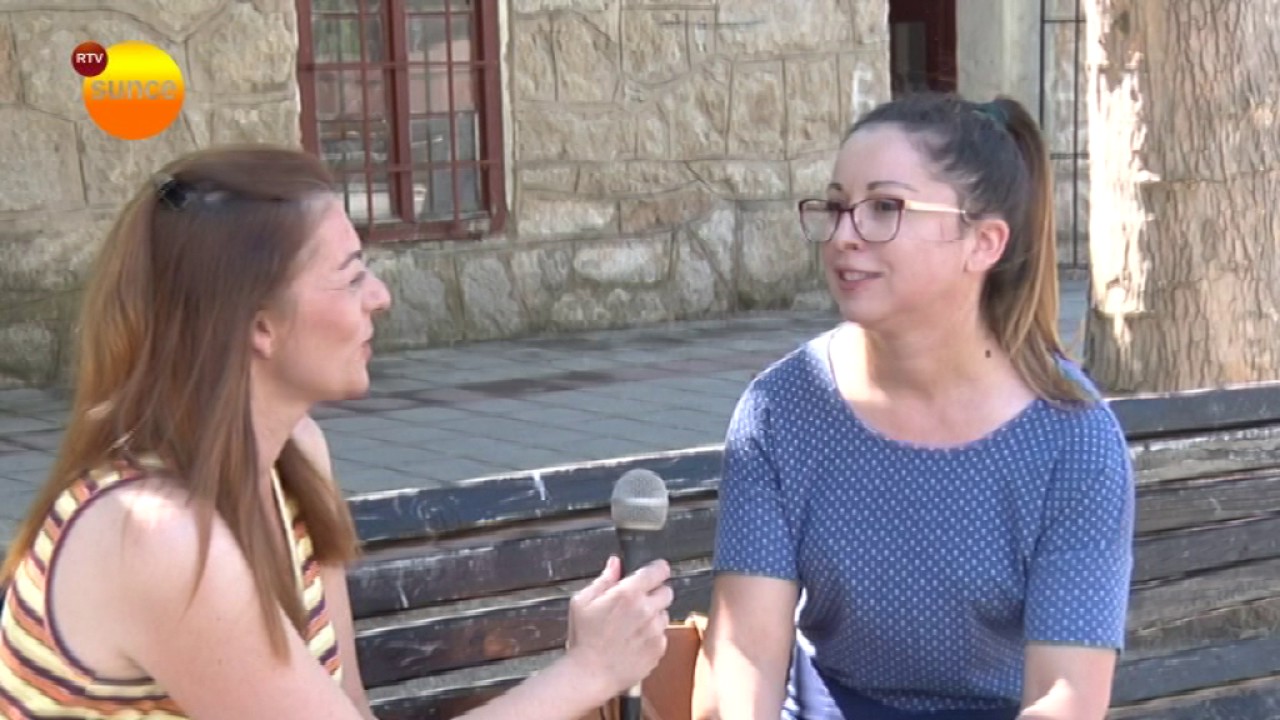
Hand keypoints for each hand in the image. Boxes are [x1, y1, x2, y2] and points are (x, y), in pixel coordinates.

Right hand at [564, 556, 673, 696]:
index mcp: (628, 593)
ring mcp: (655, 630)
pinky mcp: (659, 648)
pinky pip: (662, 635)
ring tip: (631, 627)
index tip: (654, 572)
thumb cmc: (584, 638)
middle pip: (667, 591)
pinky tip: (634, 642)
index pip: (659, 570)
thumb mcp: (582, 602)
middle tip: (637, 603)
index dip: (657, 570)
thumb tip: (615, 563)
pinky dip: (652, 636)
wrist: (590, 674)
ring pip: (664, 614)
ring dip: (653, 616)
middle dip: (654, 594)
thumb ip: (604, 579)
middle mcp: (647, 609)